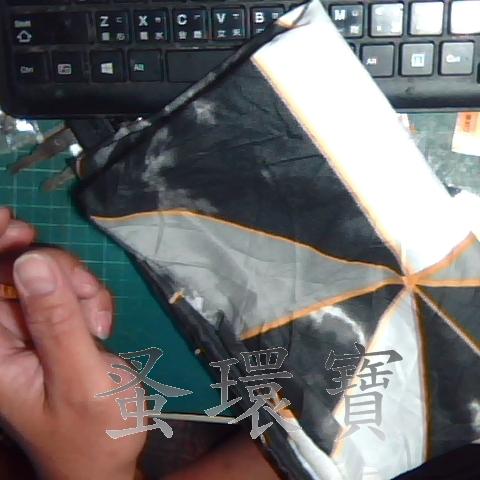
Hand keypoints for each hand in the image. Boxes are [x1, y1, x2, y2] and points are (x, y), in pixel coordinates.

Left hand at [0, 208, 146, 479]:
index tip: (9, 219)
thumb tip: (30, 261)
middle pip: (13, 271)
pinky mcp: (57, 326)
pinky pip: (69, 291)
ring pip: (47, 275)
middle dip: (49, 266)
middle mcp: (6, 336)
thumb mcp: (81, 377)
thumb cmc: (94, 430)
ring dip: (78, 287)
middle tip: (75, 276)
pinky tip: (102, 326)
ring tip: (99, 324)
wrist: (110, 456)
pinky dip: (90, 298)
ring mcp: (33, 329)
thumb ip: (57, 321)